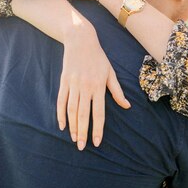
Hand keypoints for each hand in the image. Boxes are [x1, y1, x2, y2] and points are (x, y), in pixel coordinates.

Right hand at [59, 19, 130, 149]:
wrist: (81, 39)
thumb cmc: (99, 58)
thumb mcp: (111, 73)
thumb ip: (117, 91)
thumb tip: (127, 106)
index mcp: (99, 87)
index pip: (99, 113)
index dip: (98, 129)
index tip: (96, 143)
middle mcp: (85, 87)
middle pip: (83, 115)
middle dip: (83, 133)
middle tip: (82, 147)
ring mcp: (73, 85)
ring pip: (71, 110)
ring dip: (72, 126)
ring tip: (74, 139)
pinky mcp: (64, 81)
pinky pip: (61, 101)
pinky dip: (60, 114)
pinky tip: (62, 125)